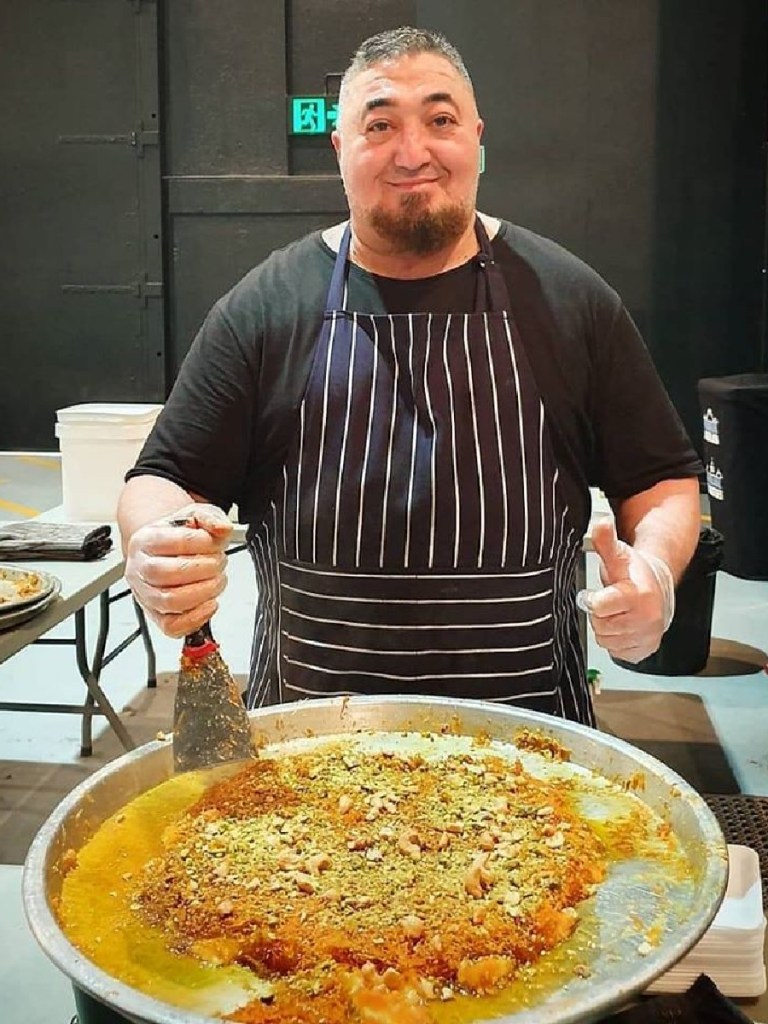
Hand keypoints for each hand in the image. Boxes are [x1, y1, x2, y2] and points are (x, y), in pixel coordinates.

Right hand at [125, 502, 232, 637]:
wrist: (166, 552)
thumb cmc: (179, 536)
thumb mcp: (196, 515)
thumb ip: (211, 517)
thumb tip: (222, 528)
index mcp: (145, 540)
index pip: (175, 542)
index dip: (204, 544)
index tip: (217, 543)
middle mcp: (139, 567)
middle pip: (168, 573)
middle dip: (205, 569)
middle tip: (219, 563)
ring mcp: (144, 594)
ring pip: (169, 601)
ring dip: (203, 592)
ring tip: (217, 581)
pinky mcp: (155, 616)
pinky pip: (171, 626)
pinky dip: (195, 617)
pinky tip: (210, 603)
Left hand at [578, 517, 672, 663]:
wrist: (659, 588)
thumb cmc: (635, 573)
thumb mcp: (618, 555)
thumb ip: (605, 540)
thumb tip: (600, 521)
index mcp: (639, 596)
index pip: (600, 606)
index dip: (595, 599)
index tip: (600, 592)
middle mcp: (647, 619)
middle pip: (600, 625)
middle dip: (600, 614)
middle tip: (611, 602)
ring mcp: (647, 636)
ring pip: (605, 640)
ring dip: (607, 628)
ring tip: (619, 612)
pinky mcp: (645, 650)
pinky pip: (616, 652)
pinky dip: (616, 641)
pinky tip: (624, 625)